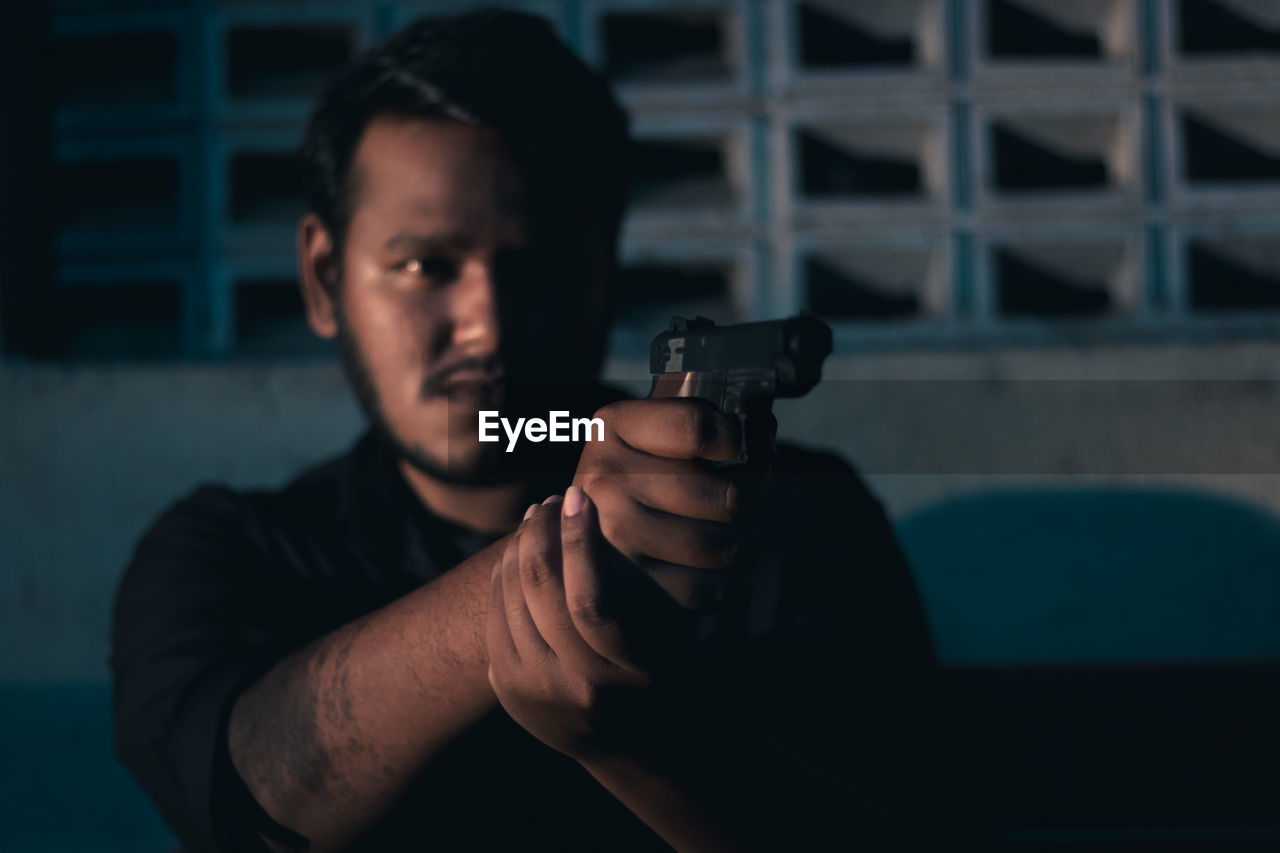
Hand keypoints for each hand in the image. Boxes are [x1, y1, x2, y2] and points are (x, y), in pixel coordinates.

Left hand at [486, 487, 682, 761]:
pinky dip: (504, 574)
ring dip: (520, 547)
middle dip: (542, 532)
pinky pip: (494, 614)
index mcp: (622, 674)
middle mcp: (572, 688)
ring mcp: (531, 692)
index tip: (582, 496)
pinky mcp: (504, 690)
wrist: (631, 744)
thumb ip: (636, 585)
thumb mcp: (667, 636)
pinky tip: (520, 553)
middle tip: (554, 500)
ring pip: (509, 596)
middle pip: (539, 591)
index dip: (579, 540)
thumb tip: (595, 511)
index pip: (589, 600)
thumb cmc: (660, 670)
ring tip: (538, 517)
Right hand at [571, 399, 751, 611]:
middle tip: (732, 511)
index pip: (697, 427)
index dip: (730, 440)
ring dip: (733, 550)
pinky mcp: (622, 585)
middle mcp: (604, 476)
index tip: (731, 450)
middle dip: (740, 509)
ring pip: (718, 546)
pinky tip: (703, 572)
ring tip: (723, 543)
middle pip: (724, 496)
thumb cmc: (637, 488)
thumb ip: (691, 433)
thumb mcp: (648, 442)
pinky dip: (713, 586)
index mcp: (613, 426)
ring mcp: (610, 532)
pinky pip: (700, 588)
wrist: (584, 552)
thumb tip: (750, 445)